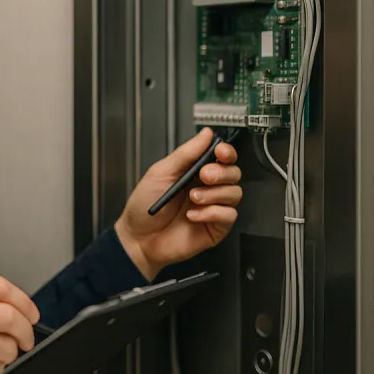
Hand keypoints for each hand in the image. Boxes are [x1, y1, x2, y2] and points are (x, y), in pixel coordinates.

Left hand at [115, 127, 241, 280]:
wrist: (138, 238)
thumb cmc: (144, 207)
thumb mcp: (160, 172)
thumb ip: (185, 153)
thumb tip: (206, 134)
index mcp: (194, 172)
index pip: (222, 157)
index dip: (226, 152)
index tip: (220, 152)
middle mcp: (207, 188)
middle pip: (234, 173)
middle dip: (221, 172)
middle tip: (204, 177)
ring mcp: (212, 207)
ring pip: (234, 193)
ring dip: (214, 194)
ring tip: (193, 198)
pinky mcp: (215, 227)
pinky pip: (229, 215)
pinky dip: (211, 213)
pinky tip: (193, 216)